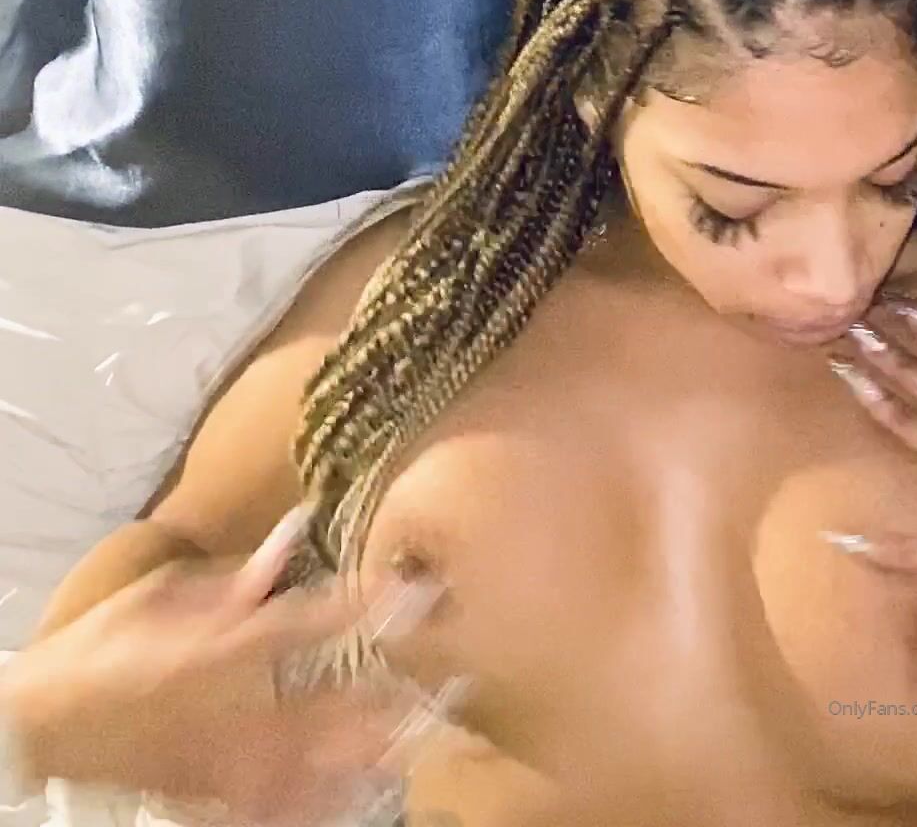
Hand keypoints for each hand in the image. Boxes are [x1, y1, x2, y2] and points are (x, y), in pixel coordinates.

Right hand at [0, 510, 454, 825]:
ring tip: (424, 736)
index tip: (414, 593)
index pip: (308, 623)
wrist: (47, 727)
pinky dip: (321, 801)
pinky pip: (281, 807)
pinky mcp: (214, 796)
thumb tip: (294, 536)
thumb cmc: (104, 647)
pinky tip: (360, 793)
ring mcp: (226, 759)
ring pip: (318, 764)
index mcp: (220, 647)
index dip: (366, 609)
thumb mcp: (162, 593)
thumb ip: (235, 577)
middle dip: (392, 694)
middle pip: (331, 706)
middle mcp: (233, 706)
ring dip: (372, 751)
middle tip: (449, 678)